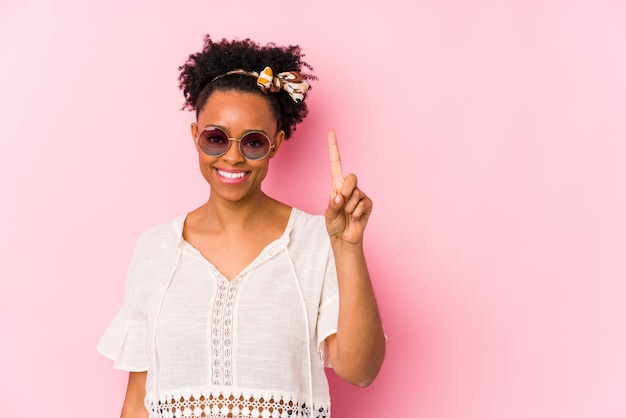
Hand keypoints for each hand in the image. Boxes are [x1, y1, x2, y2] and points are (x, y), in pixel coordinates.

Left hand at [324, 130, 372, 244]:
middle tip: (341, 203)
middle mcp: (349, 187)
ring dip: (348, 207)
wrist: (344, 238)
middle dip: (345, 190)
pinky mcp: (368, 203)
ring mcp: (360, 195)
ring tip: (346, 214)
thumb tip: (340, 197)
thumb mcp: (328, 214)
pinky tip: (354, 218)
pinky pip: (362, 204)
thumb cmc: (334, 224)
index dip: (334, 147)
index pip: (336, 163)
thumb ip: (332, 205)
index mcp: (337, 184)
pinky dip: (355, 213)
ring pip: (356, 194)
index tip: (331, 131)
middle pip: (351, 177)